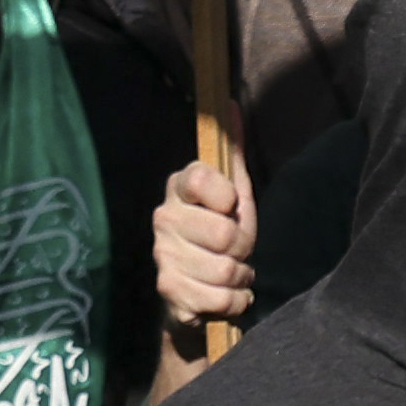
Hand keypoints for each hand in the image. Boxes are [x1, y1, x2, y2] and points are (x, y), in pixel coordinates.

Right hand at [154, 155, 257, 335]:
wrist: (196, 293)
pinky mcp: (169, 290)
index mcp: (178, 188)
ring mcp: (163, 256)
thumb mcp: (234, 193)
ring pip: (226, 269)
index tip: (229, 207)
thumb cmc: (219, 233)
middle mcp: (163, 218)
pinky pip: (221, 298)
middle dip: (242, 247)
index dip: (226, 198)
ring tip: (232, 273)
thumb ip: (233, 152)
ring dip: (241, 277)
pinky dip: (235, 301)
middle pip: (224, 234)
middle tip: (235, 249)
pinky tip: (226, 295)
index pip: (200, 179)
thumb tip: (230, 104)